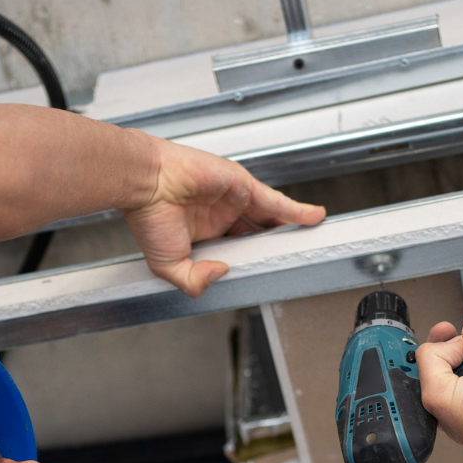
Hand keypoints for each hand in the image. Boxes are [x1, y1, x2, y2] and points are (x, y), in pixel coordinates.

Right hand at [122, 135, 325, 296]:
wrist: (147, 183)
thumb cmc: (148, 216)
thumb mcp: (167, 265)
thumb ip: (194, 279)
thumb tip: (222, 274)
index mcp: (205, 236)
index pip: (238, 251)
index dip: (252, 261)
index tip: (266, 273)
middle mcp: (222, 217)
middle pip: (259, 234)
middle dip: (276, 245)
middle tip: (295, 258)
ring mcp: (234, 201)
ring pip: (271, 218)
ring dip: (291, 229)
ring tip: (311, 241)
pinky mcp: (243, 186)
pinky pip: (277, 202)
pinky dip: (297, 210)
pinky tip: (314, 218)